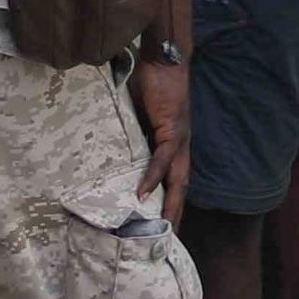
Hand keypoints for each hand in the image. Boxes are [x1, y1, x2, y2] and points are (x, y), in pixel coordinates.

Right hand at [131, 48, 191, 218]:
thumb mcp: (140, 116)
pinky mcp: (172, 129)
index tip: (165, 226)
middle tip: (167, 241)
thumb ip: (134, 133)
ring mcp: (180, 139)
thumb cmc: (153, 82)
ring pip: (178, 179)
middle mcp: (183, 146)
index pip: (177, 180)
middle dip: (176, 214)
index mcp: (176, 144)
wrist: (165, 58)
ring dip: (170, 204)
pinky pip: (162, 158)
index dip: (173, 202)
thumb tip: (116, 148)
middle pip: (182, 187)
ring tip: (160, 228)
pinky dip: (153, 177)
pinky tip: (144, 194)